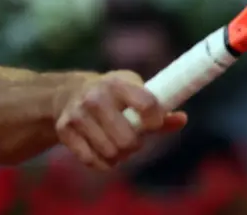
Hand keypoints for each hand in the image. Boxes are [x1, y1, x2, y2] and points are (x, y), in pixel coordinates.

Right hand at [54, 71, 186, 169]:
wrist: (68, 93)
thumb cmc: (112, 95)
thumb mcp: (134, 92)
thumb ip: (159, 109)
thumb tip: (182, 119)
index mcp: (118, 83)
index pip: (146, 104)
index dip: (155, 120)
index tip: (153, 124)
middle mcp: (96, 97)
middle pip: (128, 140)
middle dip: (134, 145)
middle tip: (132, 139)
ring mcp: (78, 114)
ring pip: (111, 153)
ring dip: (118, 155)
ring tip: (116, 144)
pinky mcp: (65, 130)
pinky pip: (92, 161)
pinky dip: (102, 163)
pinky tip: (102, 152)